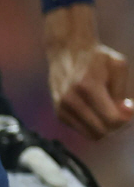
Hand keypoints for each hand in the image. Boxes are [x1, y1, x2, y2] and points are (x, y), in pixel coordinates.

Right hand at [44, 4, 132, 139]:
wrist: (67, 52)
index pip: (111, 118)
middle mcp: (72, 99)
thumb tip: (126, 114)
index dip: (125, 119)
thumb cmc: (96, 58)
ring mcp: (63, 108)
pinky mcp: (59, 113)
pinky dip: (93, 125)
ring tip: (109, 112)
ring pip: (92, 135)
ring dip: (105, 128)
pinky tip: (95, 110)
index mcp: (88, 85)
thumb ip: (122, 92)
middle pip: (102, 130)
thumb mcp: (117, 66)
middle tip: (120, 111)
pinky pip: (83, 131)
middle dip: (116, 125)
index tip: (128, 108)